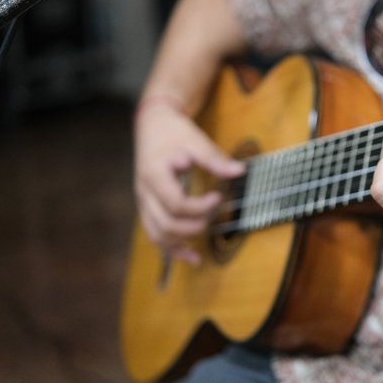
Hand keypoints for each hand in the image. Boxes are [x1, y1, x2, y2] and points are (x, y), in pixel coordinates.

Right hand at [134, 99, 244, 264]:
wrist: (153, 125)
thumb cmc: (174, 132)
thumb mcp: (195, 140)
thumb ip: (215, 159)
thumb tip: (239, 172)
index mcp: (154, 175)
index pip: (175, 204)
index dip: (199, 208)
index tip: (218, 198)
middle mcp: (144, 192)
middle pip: (166, 224)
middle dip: (193, 226)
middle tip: (215, 214)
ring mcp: (143, 202)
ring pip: (157, 234)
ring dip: (180, 244)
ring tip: (201, 250)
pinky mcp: (148, 207)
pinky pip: (155, 234)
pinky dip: (172, 249)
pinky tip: (192, 257)